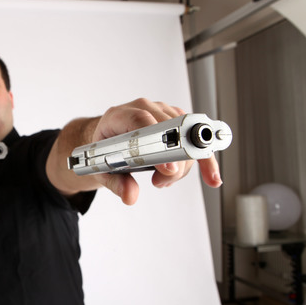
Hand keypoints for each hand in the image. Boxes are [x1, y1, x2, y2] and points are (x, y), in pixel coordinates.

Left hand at [92, 98, 222, 204]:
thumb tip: (130, 195)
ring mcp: (161, 112)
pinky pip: (193, 139)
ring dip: (181, 166)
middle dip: (173, 162)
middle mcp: (143, 108)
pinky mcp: (174, 121)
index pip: (142, 120)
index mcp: (119, 116)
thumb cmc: (103, 149)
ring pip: (185, 136)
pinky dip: (201, 160)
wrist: (106, 139)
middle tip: (160, 182)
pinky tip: (205, 177)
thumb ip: (115, 183)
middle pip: (170, 130)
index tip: (168, 168)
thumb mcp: (100, 168)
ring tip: (161, 180)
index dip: (159, 142)